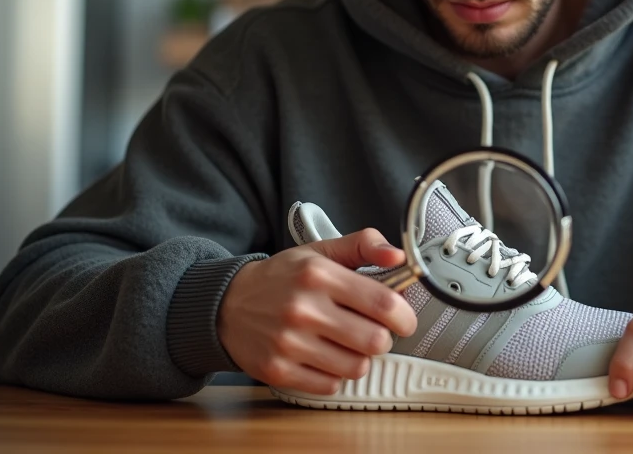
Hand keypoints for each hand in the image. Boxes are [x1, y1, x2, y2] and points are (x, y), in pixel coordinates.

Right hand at [217, 229, 417, 394]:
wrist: (227, 305)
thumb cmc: (282, 278)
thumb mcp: (320, 250)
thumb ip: (363, 246)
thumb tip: (400, 256)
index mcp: (318, 275)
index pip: (383, 303)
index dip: (405, 315)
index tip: (404, 319)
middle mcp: (304, 309)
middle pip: (375, 341)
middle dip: (383, 338)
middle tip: (373, 330)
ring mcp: (289, 343)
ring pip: (356, 367)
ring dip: (360, 358)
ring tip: (347, 343)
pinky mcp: (278, 370)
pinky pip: (330, 385)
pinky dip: (335, 375)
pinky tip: (325, 357)